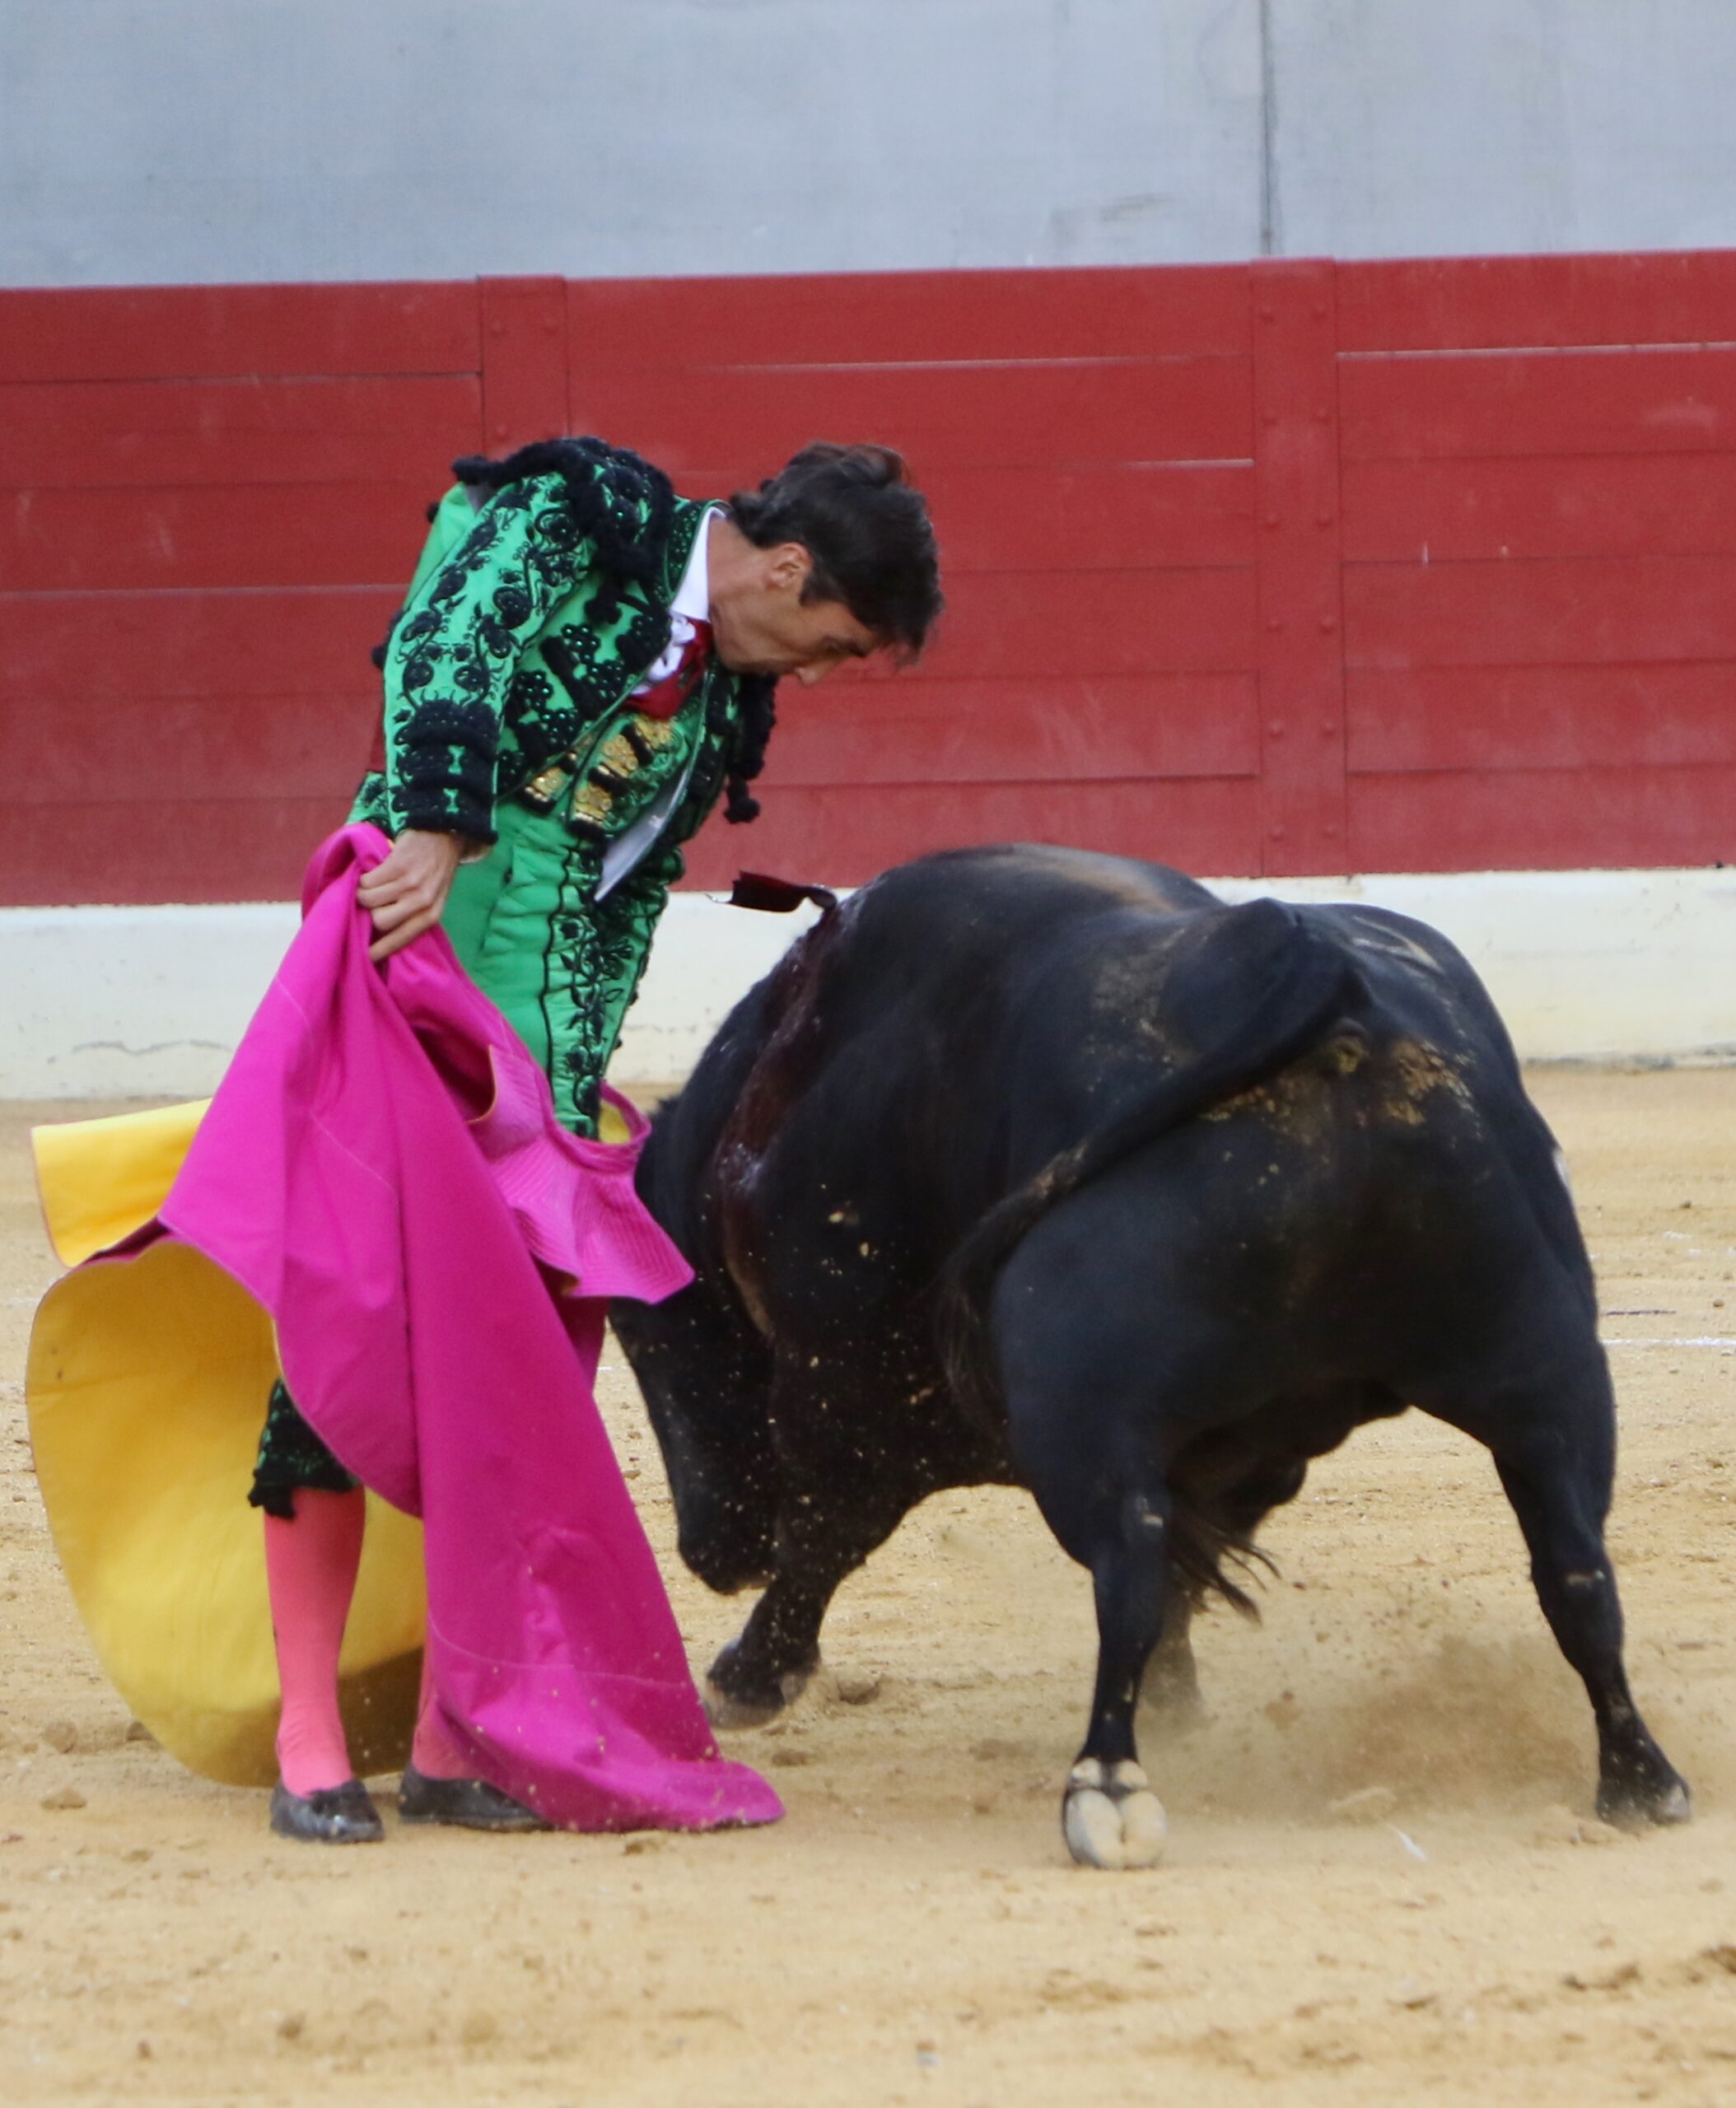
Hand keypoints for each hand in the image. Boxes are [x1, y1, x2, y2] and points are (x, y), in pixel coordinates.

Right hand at [357, 829, 465, 961]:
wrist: (443, 835)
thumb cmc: (434, 871)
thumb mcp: (434, 898)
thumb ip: (414, 915)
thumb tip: (384, 935)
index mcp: (431, 915)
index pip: (401, 939)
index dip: (381, 949)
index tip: (367, 957)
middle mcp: (421, 902)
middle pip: (380, 921)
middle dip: (370, 914)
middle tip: (371, 904)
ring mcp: (410, 884)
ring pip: (369, 900)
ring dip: (363, 894)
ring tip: (371, 886)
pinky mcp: (397, 866)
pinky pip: (367, 881)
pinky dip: (364, 879)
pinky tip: (373, 874)